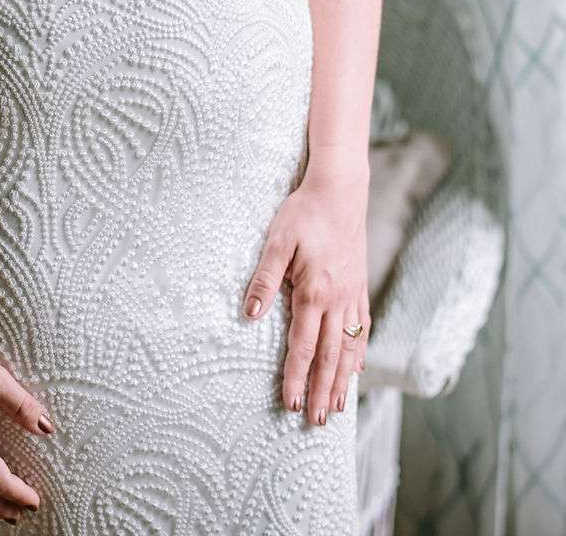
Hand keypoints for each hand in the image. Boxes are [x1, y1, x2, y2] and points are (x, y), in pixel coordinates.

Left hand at [242, 166, 371, 426]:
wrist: (341, 191)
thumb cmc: (303, 213)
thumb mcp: (276, 241)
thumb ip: (264, 280)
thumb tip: (249, 316)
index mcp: (314, 292)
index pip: (302, 346)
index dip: (295, 377)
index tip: (289, 404)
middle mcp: (337, 300)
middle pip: (329, 357)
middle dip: (321, 391)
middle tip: (315, 421)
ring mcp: (353, 295)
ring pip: (349, 348)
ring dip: (342, 380)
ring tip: (337, 407)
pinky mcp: (360, 286)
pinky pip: (362, 328)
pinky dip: (359, 352)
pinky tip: (356, 367)